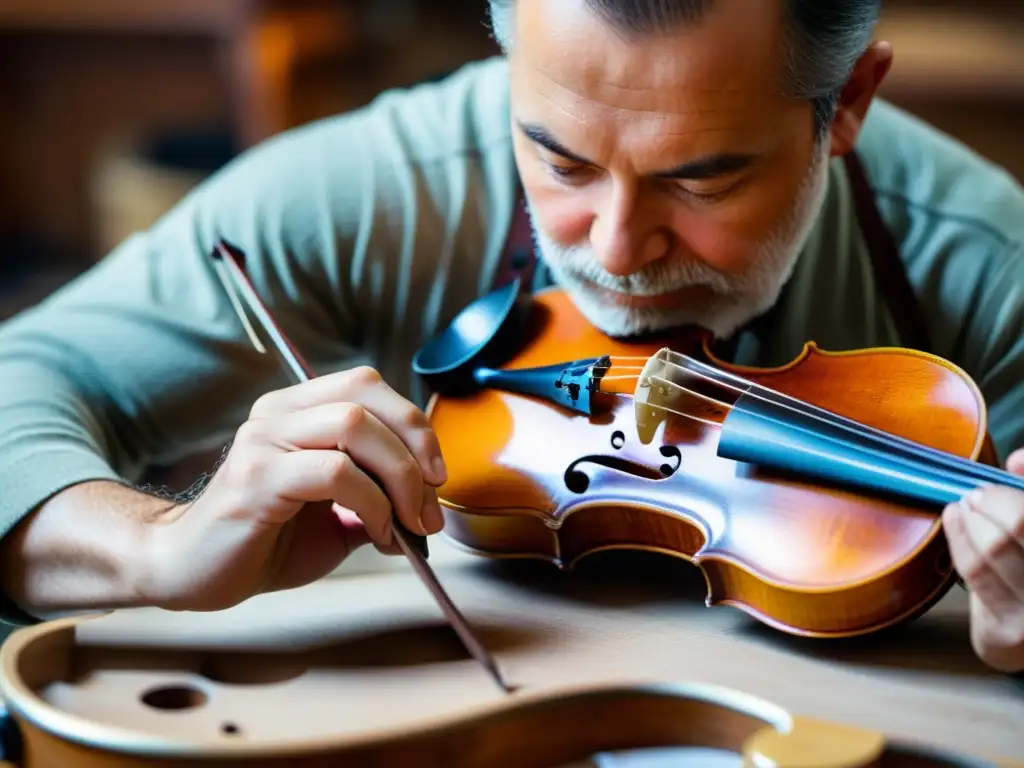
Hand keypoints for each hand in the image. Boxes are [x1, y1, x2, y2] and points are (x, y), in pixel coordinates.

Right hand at [140, 366, 446, 611]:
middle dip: (416, 448)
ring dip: (399, 478)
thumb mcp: (336, 515)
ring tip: (408, 523)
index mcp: (296, 409)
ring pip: (355, 427)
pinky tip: (377, 532)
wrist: (194, 572)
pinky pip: (335, 472)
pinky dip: (372, 503)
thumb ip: (376, 496)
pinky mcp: (256, 477)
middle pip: (366, 397)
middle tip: (430, 504)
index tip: (436, 476)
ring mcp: (264, 440)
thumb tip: (427, 505)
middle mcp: (278, 413)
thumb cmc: (264, 540)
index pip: (367, 384)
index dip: (414, 424)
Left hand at [942, 448, 1023, 672]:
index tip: (1001, 472)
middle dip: (992, 503)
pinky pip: (975, 573)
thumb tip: (1017, 459)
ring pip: (994, 548)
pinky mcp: (1012, 631)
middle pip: (1019, 526)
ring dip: (971, 520)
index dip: (1014, 493)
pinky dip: (958, 539)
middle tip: (975, 495)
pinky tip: (954, 521)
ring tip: (963, 507)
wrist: (1022, 640)